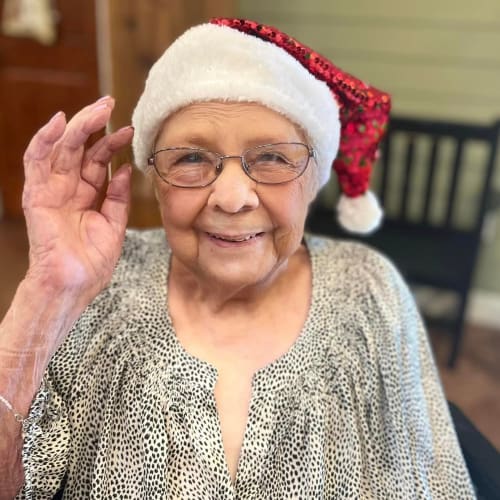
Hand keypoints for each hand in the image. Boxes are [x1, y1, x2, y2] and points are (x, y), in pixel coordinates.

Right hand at [21, 97, 133, 302]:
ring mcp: (50, 190)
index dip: (112, 144)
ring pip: (61, 148)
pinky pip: (36, 162)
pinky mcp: (36, 195)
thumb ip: (119, 197)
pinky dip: (44, 140)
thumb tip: (127, 169)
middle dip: (95, 124)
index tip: (129, 129)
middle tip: (110, 102)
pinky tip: (60, 122)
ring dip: (77, 126)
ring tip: (96, 108)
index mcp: (87, 196)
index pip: (98, 161)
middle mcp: (68, 189)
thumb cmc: (92, 262)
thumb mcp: (114, 225)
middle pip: (80, 148)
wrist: (73, 285)